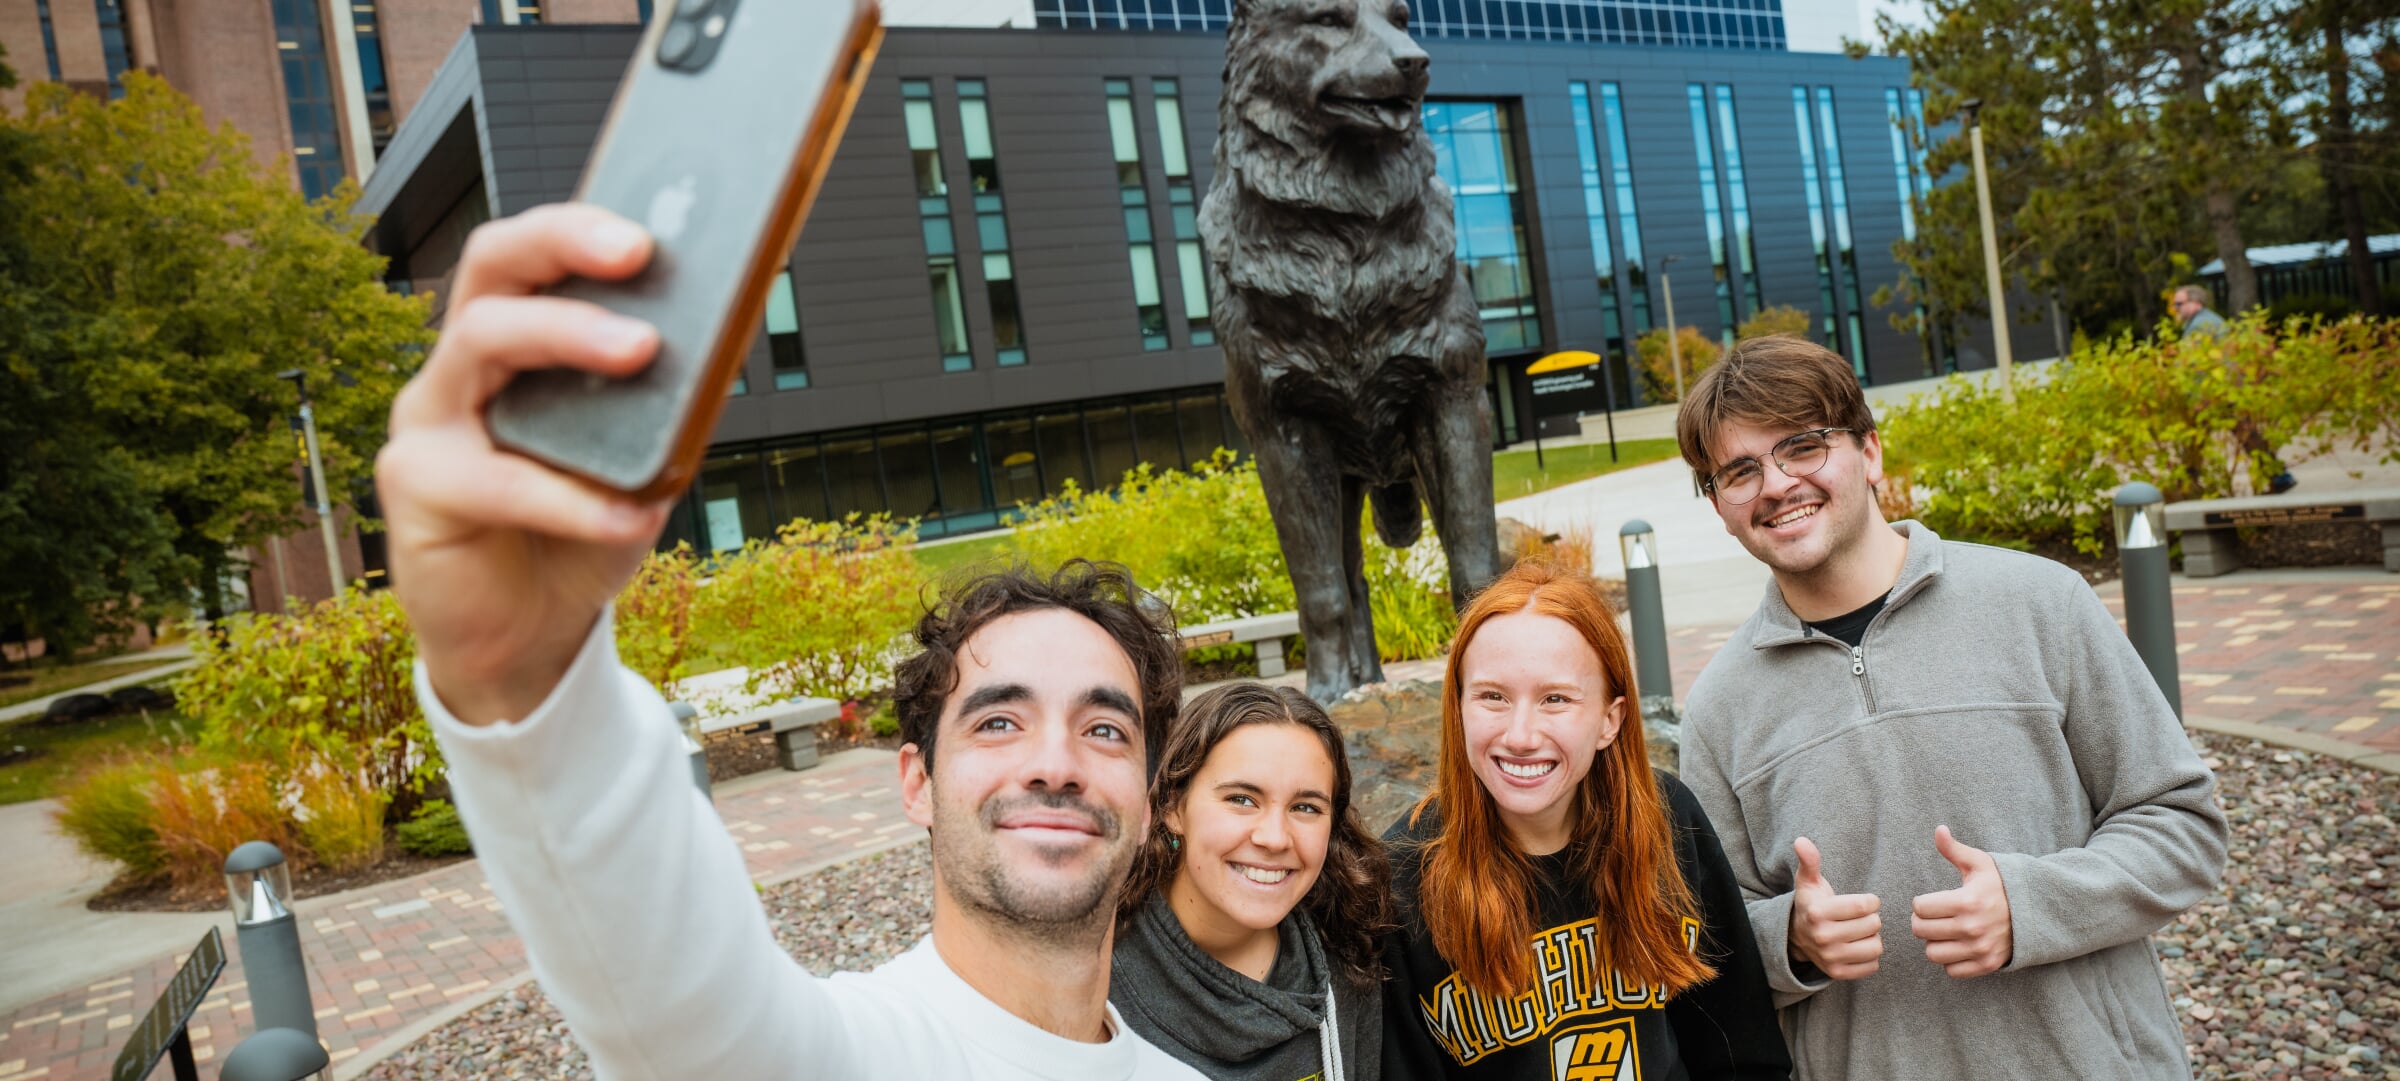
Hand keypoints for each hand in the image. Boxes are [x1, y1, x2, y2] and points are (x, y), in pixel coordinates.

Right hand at [377, 204, 672, 725]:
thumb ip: (666, 408)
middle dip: (562, 245)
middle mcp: (460, 368)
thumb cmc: (583, 530)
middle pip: (491, 271)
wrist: (529, 635)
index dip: (577, 226)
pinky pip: (496, 478)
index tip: (648, 225)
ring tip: (645, 352)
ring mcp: (429, 423)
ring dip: (567, 336)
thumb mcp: (642, 463)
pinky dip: (572, 496)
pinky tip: (633, 511)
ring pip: (481, 342)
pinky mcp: (417, 489)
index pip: (529, 257)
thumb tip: (722, 341)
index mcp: (512, 346)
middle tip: (638, 253)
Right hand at [1787, 836, 1881, 979]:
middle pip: (1874, 925)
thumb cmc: (1812, 904)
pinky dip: (1869, 956)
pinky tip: (1856, 947)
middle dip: (1871, 918)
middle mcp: (1822, 937)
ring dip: (1872, 938)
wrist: (1796, 938)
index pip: (1865, 906)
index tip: (1864, 901)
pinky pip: (1873, 965)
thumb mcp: (1808, 882)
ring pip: (1876, 946)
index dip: (1870, 901)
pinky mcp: (1838, 973)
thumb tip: (1801, 840)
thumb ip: (1810, 861)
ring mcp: (1830, 958)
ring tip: (1859, 932)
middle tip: (1859, 918)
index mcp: (1818, 912)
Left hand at [1910, 825, 2013, 977]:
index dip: (1921, 903)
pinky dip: (1950, 961)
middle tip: (1933, 916)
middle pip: (1921, 931)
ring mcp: (1980, 949)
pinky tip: (1957, 946)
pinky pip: (1951, 971)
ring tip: (1944, 932)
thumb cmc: (2002, 884)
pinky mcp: (1987, 965)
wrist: (2037, 910)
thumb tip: (1939, 829)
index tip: (1931, 900)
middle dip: (1922, 921)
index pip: (1920, 908)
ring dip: (1934, 943)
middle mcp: (1972, 928)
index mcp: (1967, 901)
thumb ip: (1954, 849)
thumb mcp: (1980, 864)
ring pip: (1933, 954)